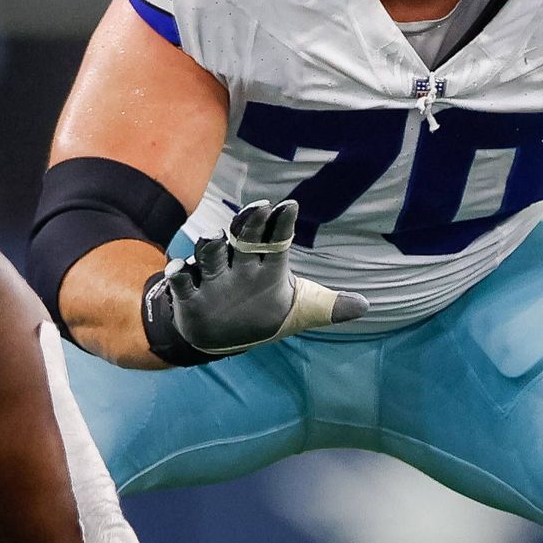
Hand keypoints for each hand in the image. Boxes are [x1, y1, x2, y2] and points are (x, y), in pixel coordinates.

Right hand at [145, 198, 367, 362]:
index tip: (290, 206)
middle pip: (244, 239)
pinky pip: (182, 283)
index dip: (282, 224)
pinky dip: (179, 276)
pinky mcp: (191, 297)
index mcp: (268, 266)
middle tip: (261, 207)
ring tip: (216, 237)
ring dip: (212, 246)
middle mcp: (240, 265)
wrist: (224, 336)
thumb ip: (329, 307)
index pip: (276, 240)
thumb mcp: (300, 311)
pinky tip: (178, 270)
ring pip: (211, 255)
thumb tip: (364, 306)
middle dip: (251, 224)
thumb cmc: (264, 313)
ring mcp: (214, 279)